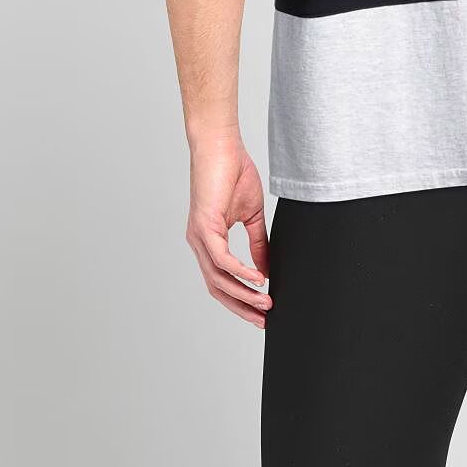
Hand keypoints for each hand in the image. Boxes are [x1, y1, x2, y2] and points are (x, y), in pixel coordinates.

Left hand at [186, 136, 272, 329]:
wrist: (221, 146)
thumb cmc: (233, 173)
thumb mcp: (252, 215)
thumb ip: (258, 244)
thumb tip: (267, 270)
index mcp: (209, 241)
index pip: (221, 281)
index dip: (241, 300)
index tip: (261, 313)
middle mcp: (199, 243)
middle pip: (217, 288)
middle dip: (242, 307)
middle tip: (265, 320)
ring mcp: (199, 236)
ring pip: (218, 278)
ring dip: (244, 294)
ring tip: (266, 302)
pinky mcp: (204, 226)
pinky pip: (221, 259)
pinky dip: (240, 272)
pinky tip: (258, 279)